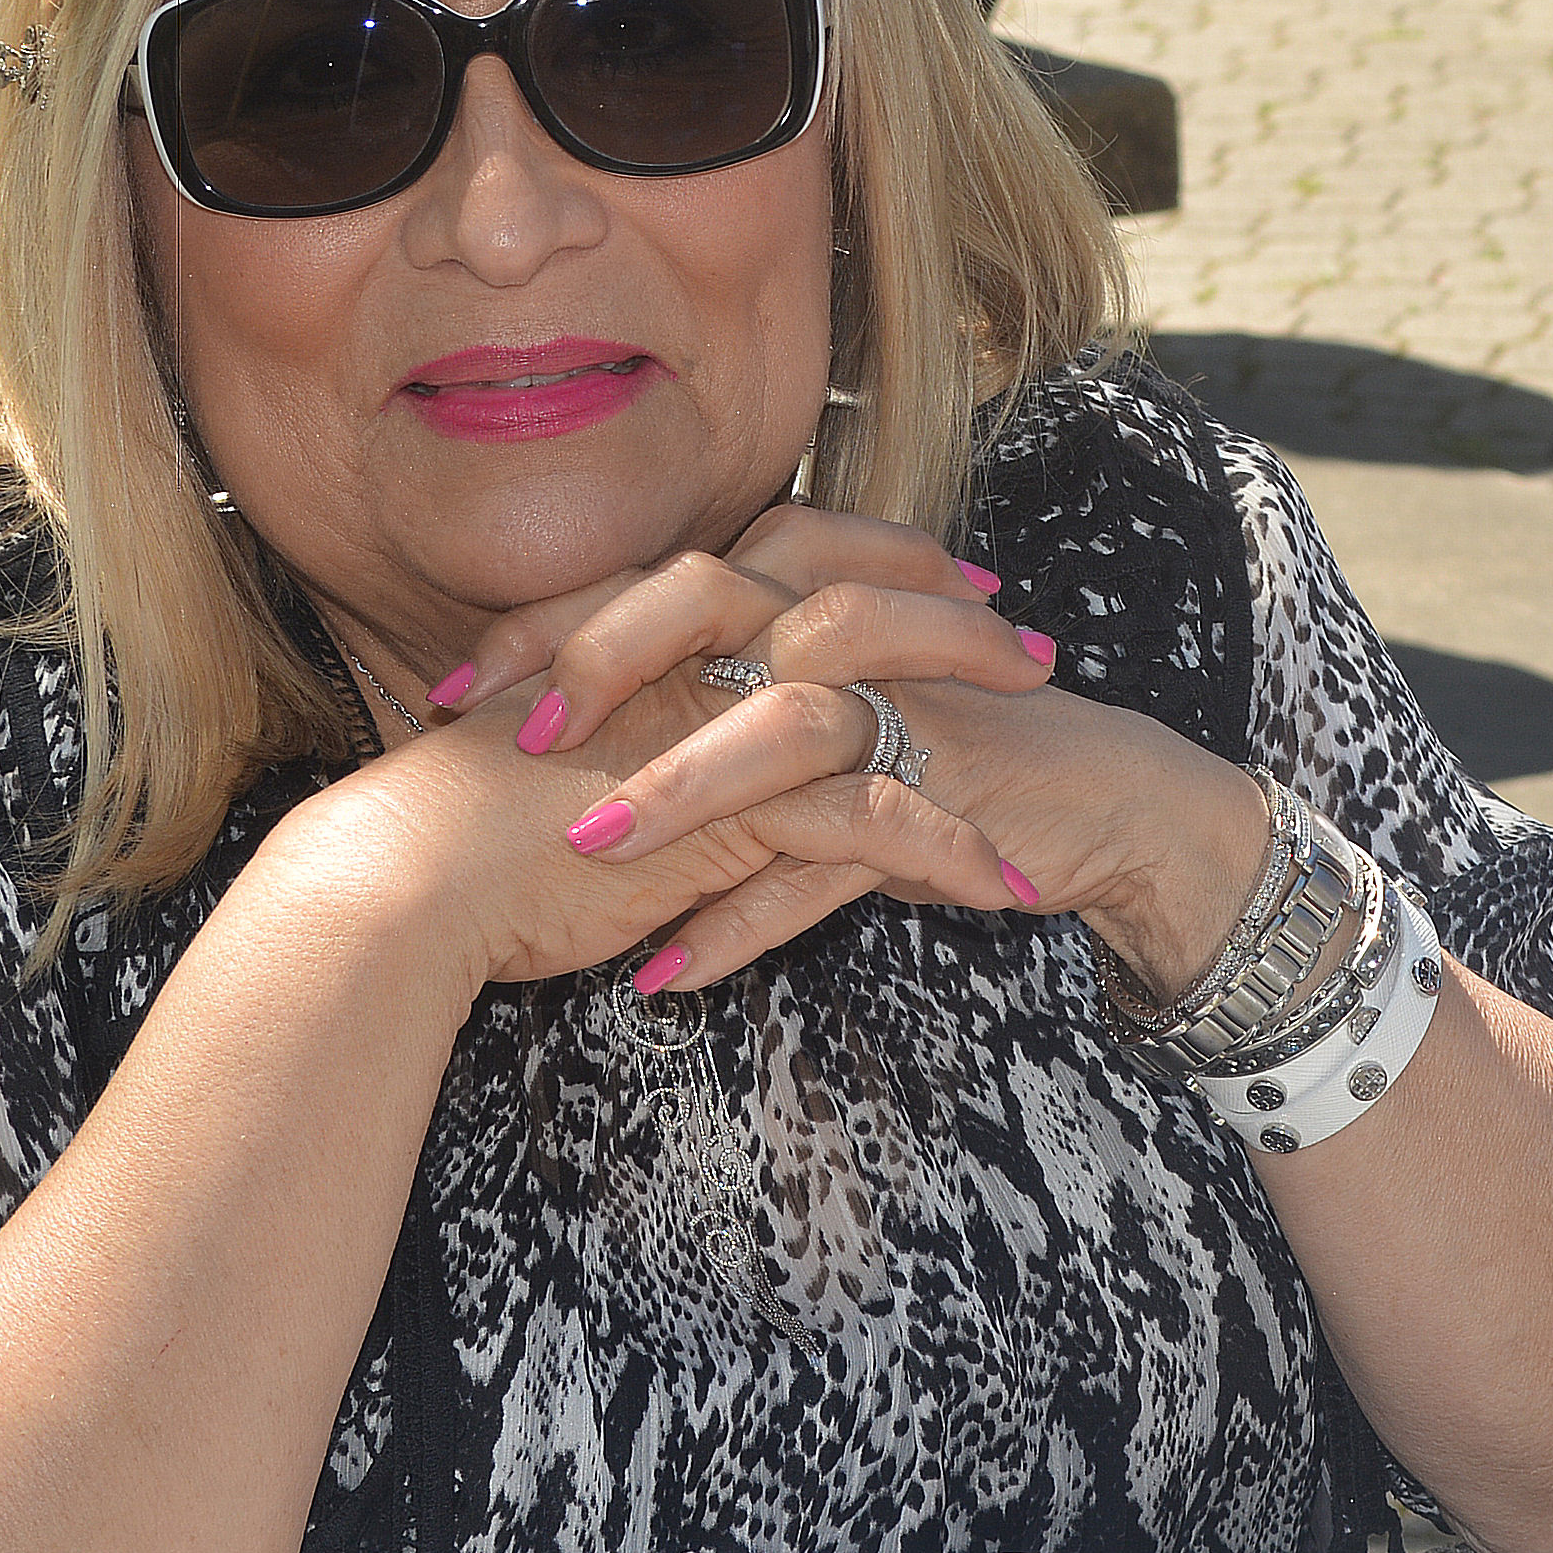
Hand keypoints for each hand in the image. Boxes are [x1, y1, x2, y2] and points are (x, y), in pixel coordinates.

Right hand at [294, 510, 1035, 993]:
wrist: (395, 879)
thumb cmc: (450, 836)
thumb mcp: (552, 758)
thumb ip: (618, 733)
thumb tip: (653, 751)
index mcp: (652, 628)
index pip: (788, 556)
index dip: (875, 559)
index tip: (945, 573)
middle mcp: (692, 656)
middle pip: (856, 605)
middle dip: (954, 626)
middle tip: (1028, 647)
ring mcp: (715, 725)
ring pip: (883, 710)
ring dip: (976, 750)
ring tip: (1043, 792)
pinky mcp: (729, 808)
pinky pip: (872, 820)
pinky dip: (950, 853)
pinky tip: (1009, 887)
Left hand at [470, 509, 1277, 1003]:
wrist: (1100, 802)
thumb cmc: (936, 755)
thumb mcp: (809, 723)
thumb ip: (704, 718)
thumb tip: (557, 772)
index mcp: (797, 595)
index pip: (653, 577)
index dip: (550, 624)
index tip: (452, 694)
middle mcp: (842, 632)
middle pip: (708, 599)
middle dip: (603, 659)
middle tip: (511, 735)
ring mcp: (898, 713)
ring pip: (777, 724)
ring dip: (678, 789)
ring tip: (586, 851)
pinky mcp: (941, 800)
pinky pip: (833, 857)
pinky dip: (748, 919)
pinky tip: (668, 975)